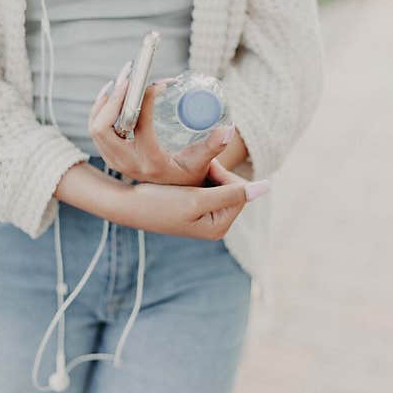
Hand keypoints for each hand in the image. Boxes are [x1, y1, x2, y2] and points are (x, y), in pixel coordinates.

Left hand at [88, 68, 234, 186]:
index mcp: (151, 163)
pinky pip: (96, 130)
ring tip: (122, 80)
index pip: (140, 129)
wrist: (173, 193)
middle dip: (114, 99)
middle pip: (103, 129)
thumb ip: (213, 146)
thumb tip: (228, 130)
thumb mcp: (202, 162)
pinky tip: (112, 93)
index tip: (156, 84)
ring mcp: (116, 161)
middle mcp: (128, 164)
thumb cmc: (190, 173)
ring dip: (105, 101)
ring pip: (95, 128)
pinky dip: (100, 109)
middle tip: (129, 77)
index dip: (144, 102)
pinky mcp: (111, 156)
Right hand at [112, 159, 269, 239]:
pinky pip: (206, 187)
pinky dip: (196, 178)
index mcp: (219, 227)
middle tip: (192, 168)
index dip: (223, 174)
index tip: (203, 166)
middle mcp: (215, 225)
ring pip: (218, 184)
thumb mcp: (197, 198)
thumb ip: (231, 193)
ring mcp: (204, 217)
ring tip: (185, 172)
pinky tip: (180, 178)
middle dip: (214, 174)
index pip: (240, 190)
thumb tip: (266, 188)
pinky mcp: (194, 209)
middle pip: (231, 188)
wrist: (127, 205)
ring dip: (204, 173)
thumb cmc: (159, 203)